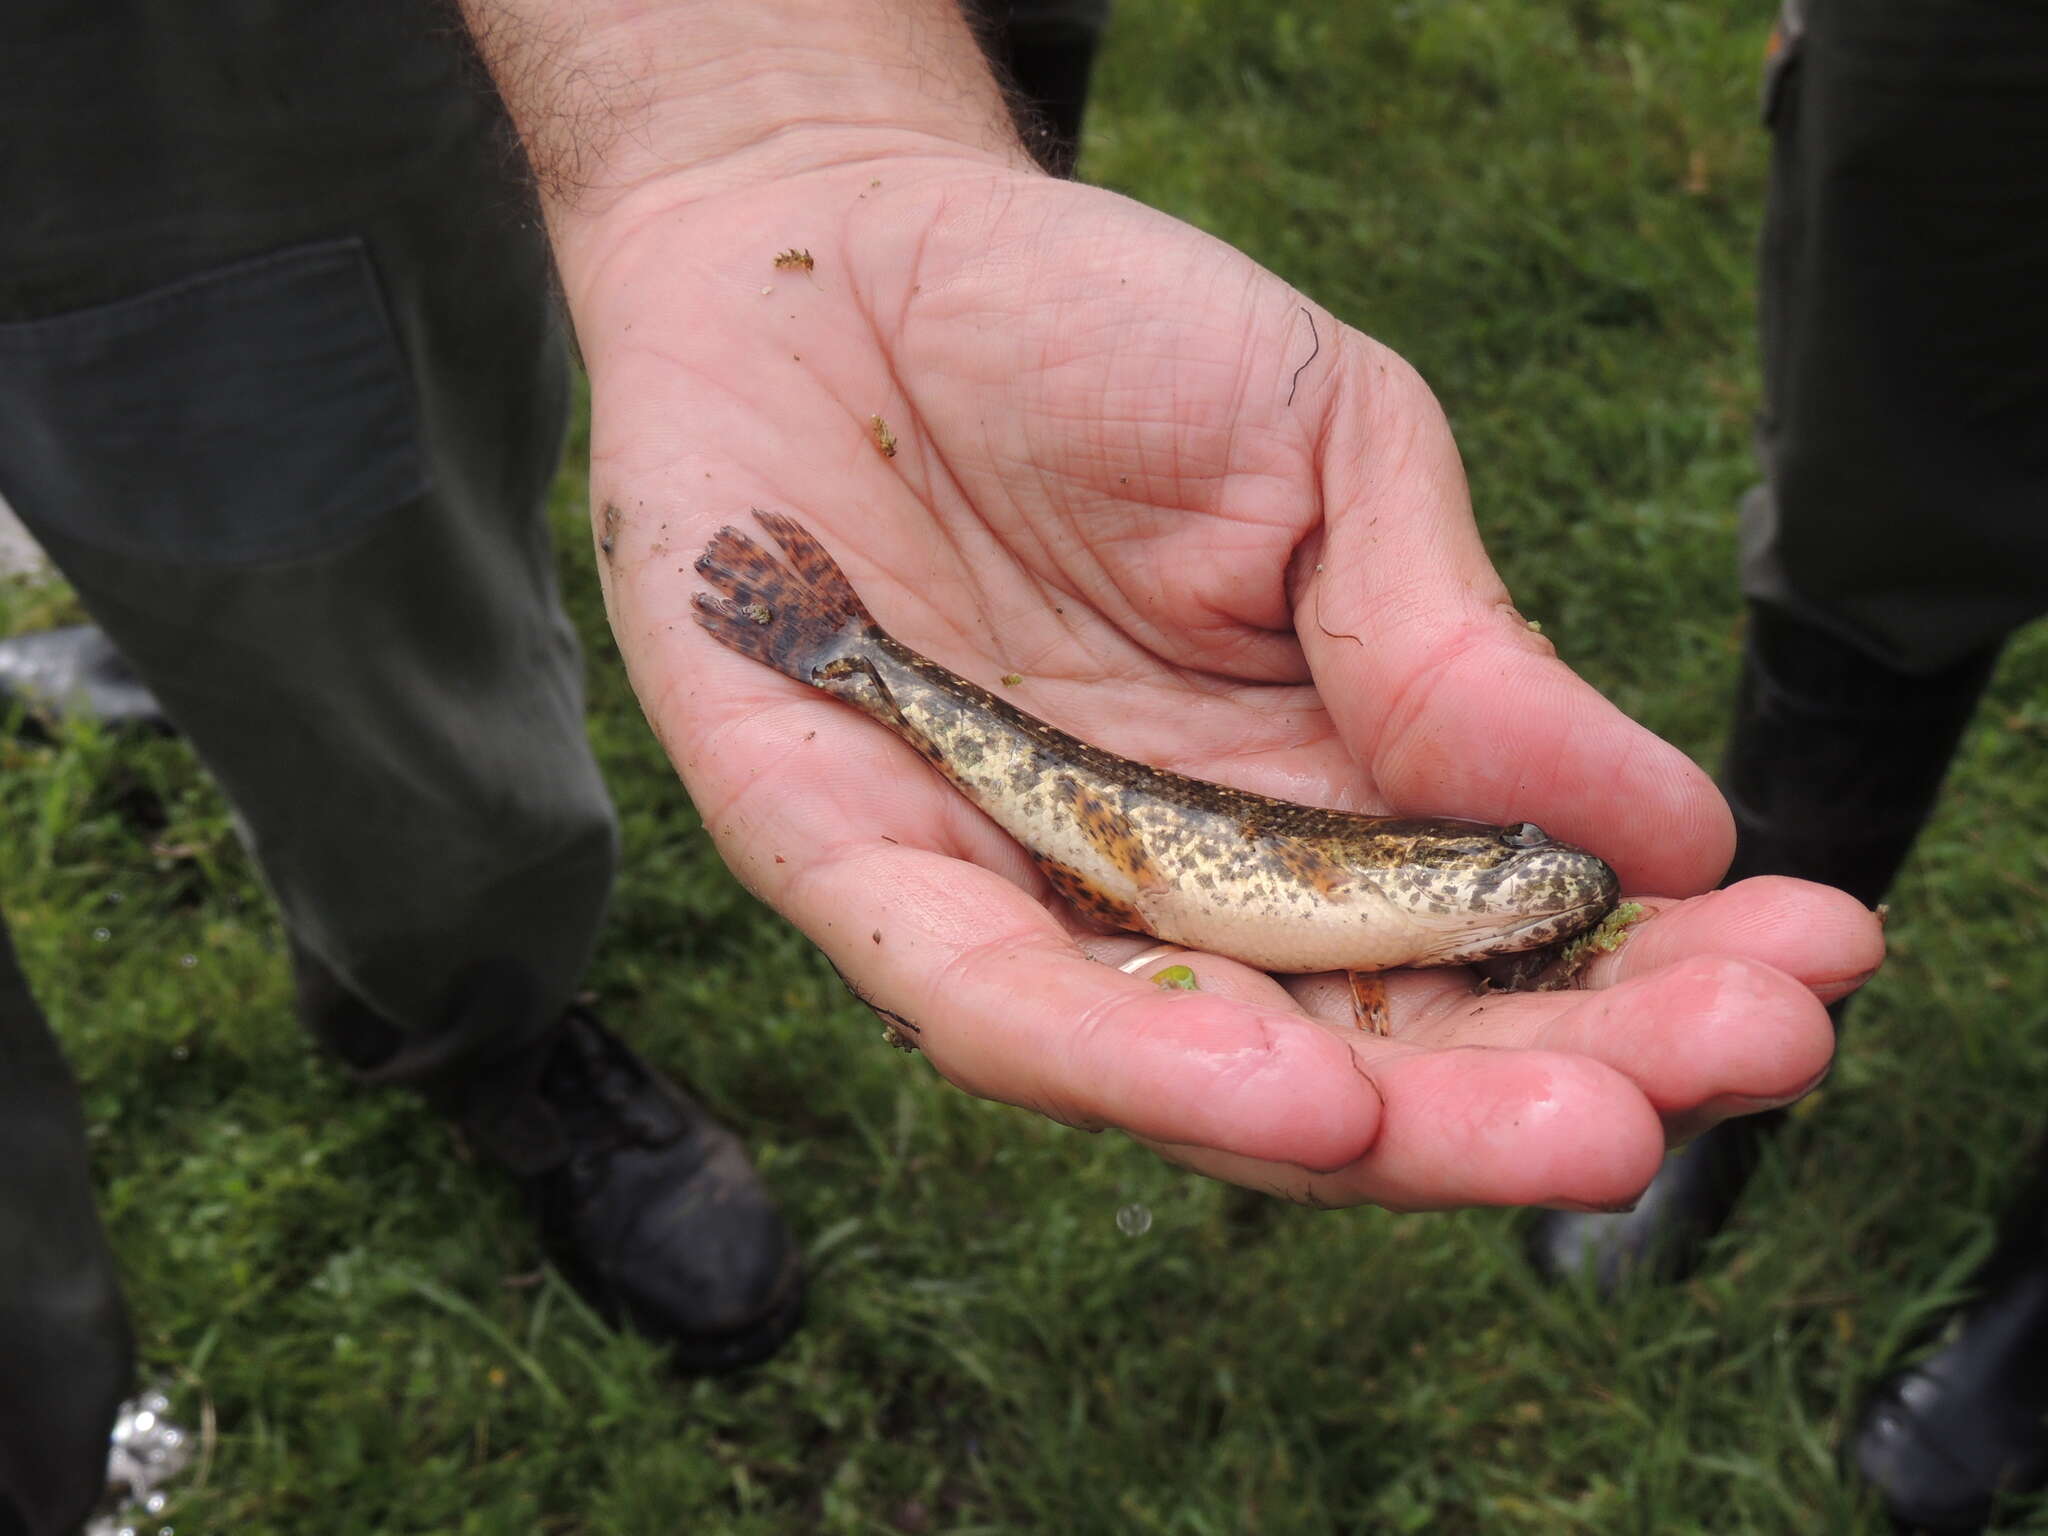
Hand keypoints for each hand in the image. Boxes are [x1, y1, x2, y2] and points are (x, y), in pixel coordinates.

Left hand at [471, 0, 1880, 1209]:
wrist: (840, 240)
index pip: (1475, 939)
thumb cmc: (1094, 335)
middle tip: (1739, 1070)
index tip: (1807, 968)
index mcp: (1299, 794)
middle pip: (1362, 1045)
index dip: (1635, 972)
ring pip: (1197, 1068)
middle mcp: (1165, 881)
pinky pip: (985, 997)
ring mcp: (1011, 887)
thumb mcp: (1333, 453)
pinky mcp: (852, 865)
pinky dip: (1138, 1060)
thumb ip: (1455, 648)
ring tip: (1580, 1126)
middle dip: (1547, 1078)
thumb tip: (1674, 827)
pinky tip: (1312, 1100)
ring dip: (1392, 1124)